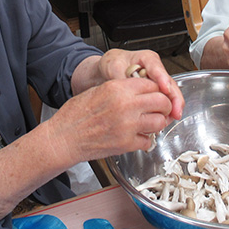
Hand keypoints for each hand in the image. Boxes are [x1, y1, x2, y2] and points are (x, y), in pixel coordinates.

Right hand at [49, 76, 174, 161]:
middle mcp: (126, 105)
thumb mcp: (98, 90)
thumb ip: (121, 89)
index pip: (152, 85)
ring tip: (150, 123)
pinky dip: (146, 140)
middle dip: (164, 105)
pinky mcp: (127, 144)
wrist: (65, 137)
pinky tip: (138, 136)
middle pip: (162, 102)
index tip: (156, 94)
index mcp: (118, 89)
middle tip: (161, 109)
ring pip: (159, 122)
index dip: (157, 90)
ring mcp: (128, 126)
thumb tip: (140, 89)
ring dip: (157, 123)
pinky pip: (148, 141)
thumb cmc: (75, 115)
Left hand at [94, 49, 183, 119]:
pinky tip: (164, 119)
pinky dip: (166, 111)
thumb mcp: (114, 68)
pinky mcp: (156, 92)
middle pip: (170, 83)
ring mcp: (158, 81)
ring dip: (172, 107)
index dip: (162, 79)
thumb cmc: (113, 64)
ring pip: (170, 94)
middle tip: (175, 111)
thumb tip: (127, 91)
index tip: (165, 89)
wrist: (109, 69)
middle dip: (174, 98)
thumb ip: (122, 79)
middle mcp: (156, 70)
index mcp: (147, 58)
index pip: (157, 68)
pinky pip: (164, 101)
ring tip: (170, 118)